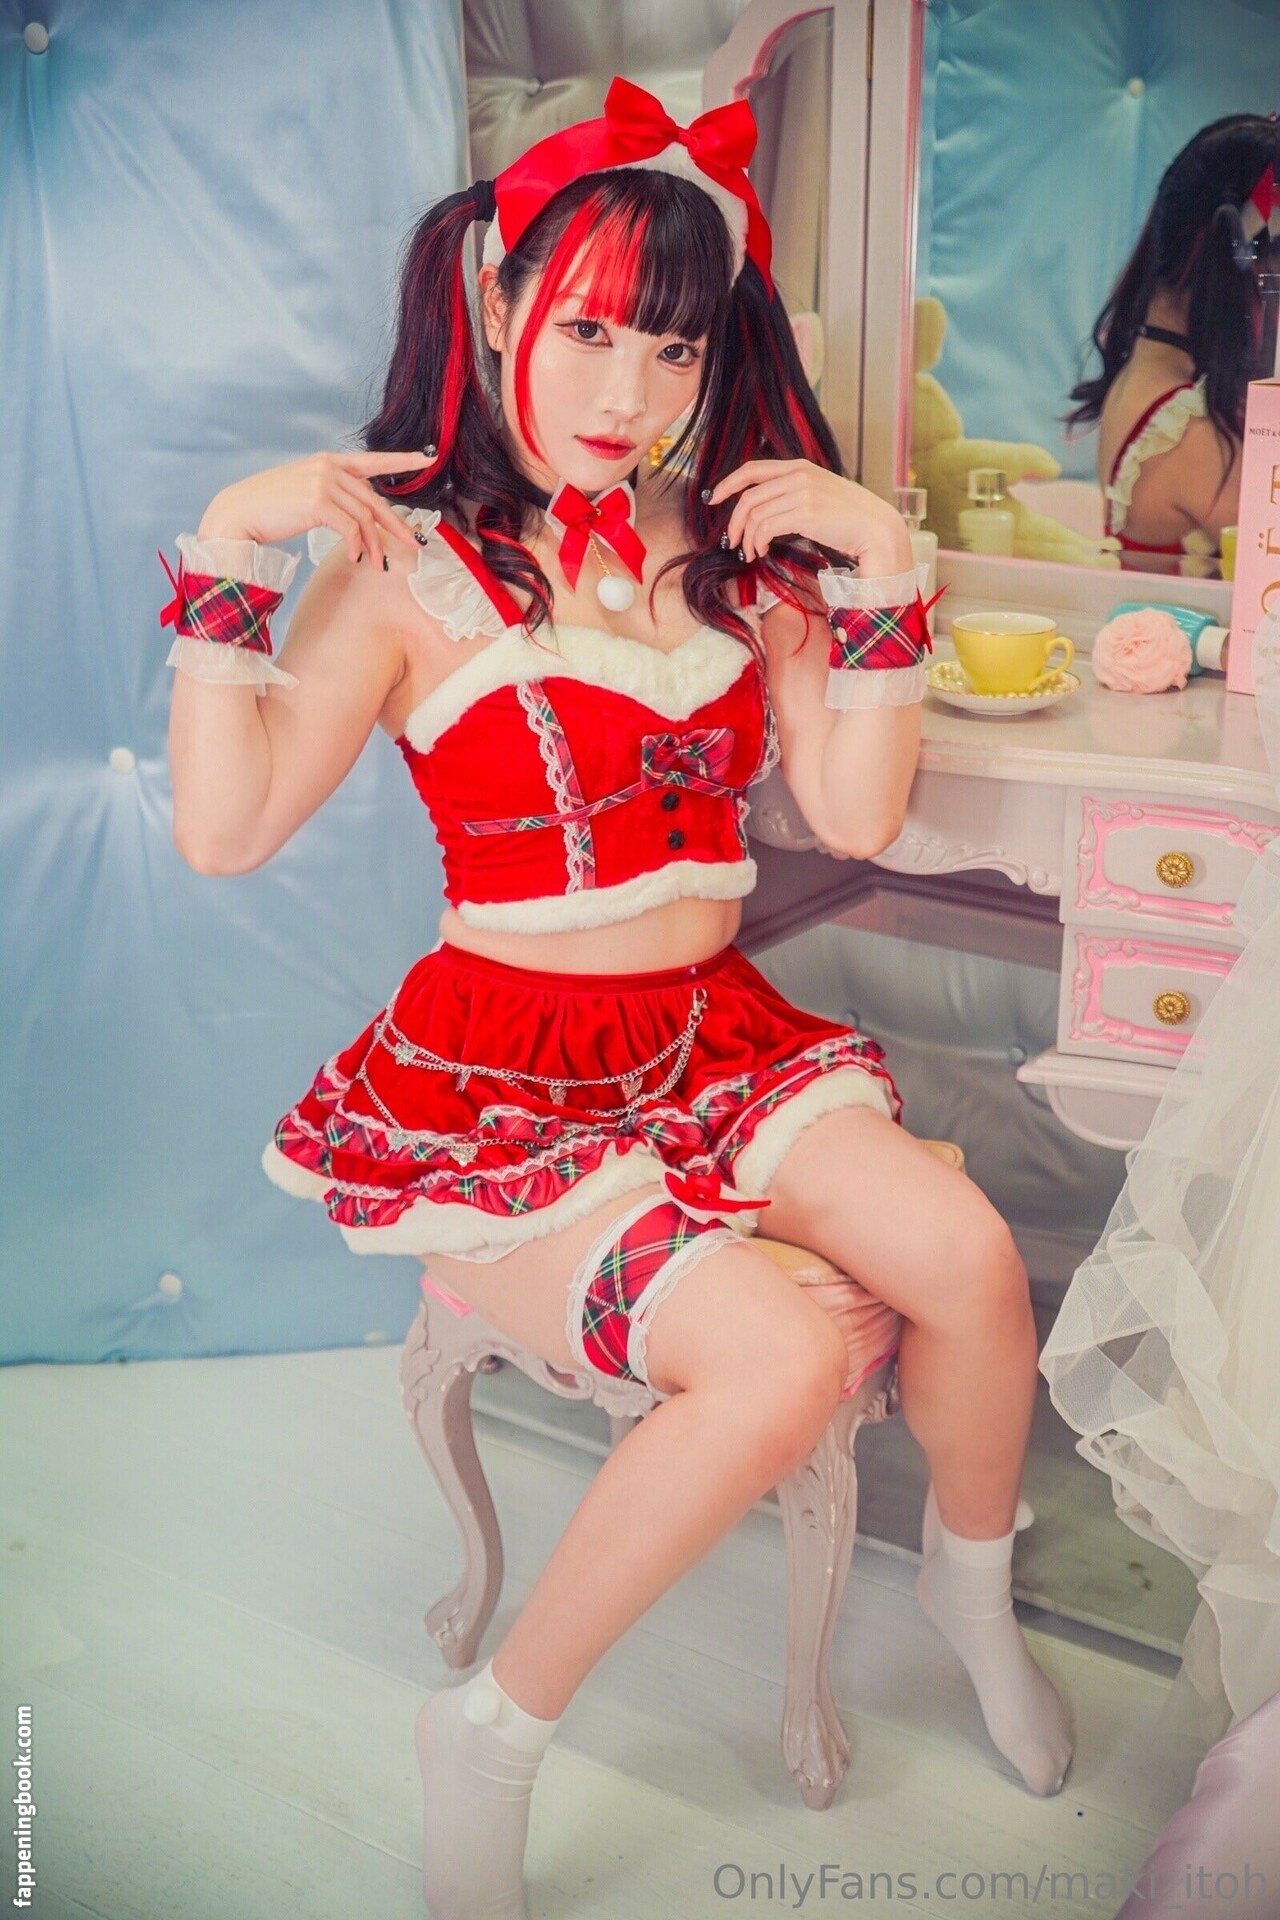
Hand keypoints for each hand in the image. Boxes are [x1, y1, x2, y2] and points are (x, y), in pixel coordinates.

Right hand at [198, 450, 433, 567]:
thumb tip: (361, 517)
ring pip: (364, 517)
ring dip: (374, 545)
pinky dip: (357, 546)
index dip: (401, 460)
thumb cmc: (270, 509)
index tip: (426, 459)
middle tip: (412, 544)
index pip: (372, 460)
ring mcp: (323, 482)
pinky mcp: (317, 502)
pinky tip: (355, 558)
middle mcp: (328, 467)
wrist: (239, 513)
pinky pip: (351, 528)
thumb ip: (333, 495)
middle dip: (395, 525)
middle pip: (374, 499)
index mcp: (327, 462)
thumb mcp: (306, 494)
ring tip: (377, 565)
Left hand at [705, 459, 912, 570]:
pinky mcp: (804, 513)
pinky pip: (766, 527)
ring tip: (751, 553)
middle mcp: (798, 475)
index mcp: (800, 466)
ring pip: (755, 513)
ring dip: (747, 537)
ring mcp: (801, 492)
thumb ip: (795, 492)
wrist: (876, 528)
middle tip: (732, 541)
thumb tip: (767, 509)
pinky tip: (761, 552)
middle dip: (734, 521)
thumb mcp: (820, 494)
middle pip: (748, 495)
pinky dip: (757, 542)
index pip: (753, 468)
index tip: (714, 499)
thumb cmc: (850, 518)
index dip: (728, 483)